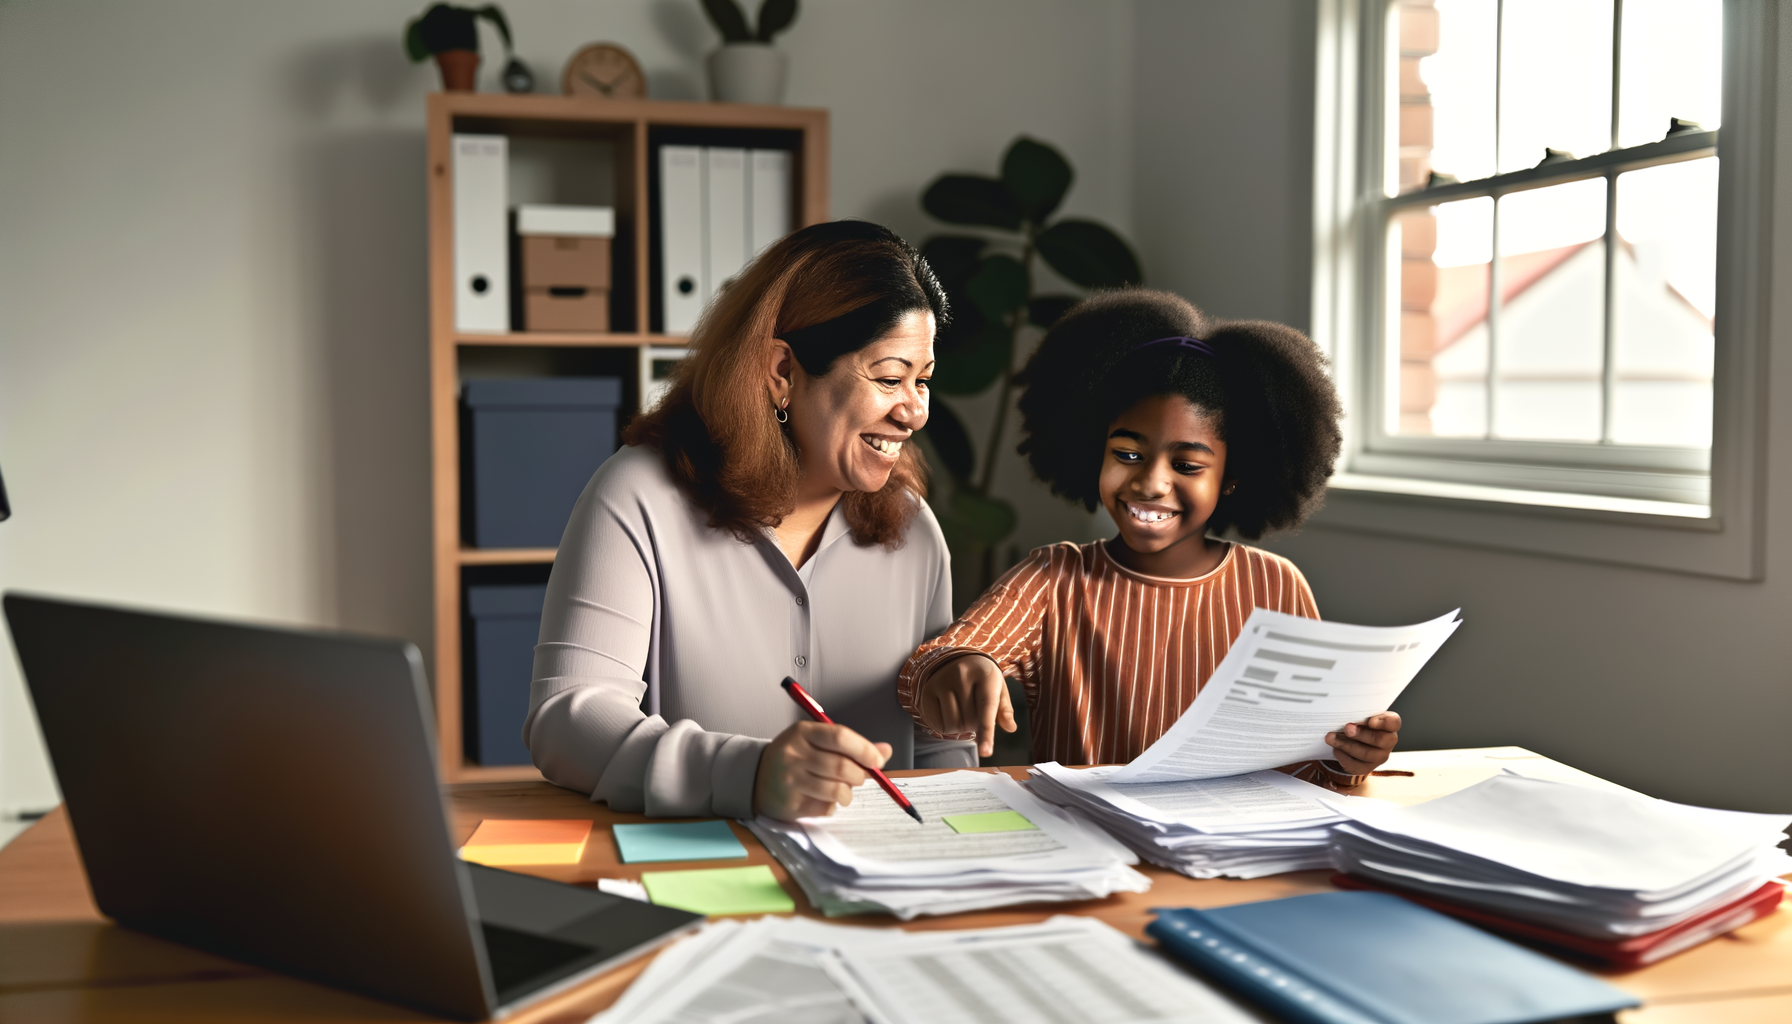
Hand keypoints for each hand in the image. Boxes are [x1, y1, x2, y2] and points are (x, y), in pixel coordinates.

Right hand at [753, 720, 892, 820]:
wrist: (756, 778)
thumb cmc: (795, 758)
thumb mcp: (816, 742)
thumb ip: (850, 746)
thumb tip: (885, 751)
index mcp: (802, 732)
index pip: (840, 737)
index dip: (864, 749)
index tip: (878, 760)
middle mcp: (793, 754)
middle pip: (842, 766)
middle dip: (859, 775)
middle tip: (858, 778)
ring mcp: (789, 780)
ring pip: (836, 790)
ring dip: (847, 794)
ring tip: (842, 791)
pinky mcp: (789, 804)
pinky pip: (825, 809)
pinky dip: (832, 807)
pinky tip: (822, 800)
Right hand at [915, 654, 1016, 757]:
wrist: (959, 660)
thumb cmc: (983, 680)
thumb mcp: (999, 689)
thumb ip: (1005, 710)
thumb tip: (1010, 727)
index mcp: (985, 675)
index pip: (987, 709)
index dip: (987, 733)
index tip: (986, 753)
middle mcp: (961, 675)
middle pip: (970, 722)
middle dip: (975, 724)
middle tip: (974, 708)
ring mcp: (942, 681)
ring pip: (953, 726)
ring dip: (960, 727)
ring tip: (962, 710)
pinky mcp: (928, 690)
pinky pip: (937, 724)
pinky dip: (946, 726)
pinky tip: (949, 711)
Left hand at [1324, 712, 1401, 773]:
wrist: (1355, 739)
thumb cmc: (1361, 724)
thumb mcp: (1363, 716)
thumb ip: (1360, 715)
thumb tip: (1348, 717)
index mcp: (1389, 726)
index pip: (1394, 723)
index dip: (1384, 722)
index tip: (1370, 720)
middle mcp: (1388, 742)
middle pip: (1380, 740)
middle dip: (1361, 734)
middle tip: (1347, 728)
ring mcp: (1379, 757)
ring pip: (1366, 754)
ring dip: (1346, 745)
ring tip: (1331, 737)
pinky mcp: (1367, 768)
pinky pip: (1355, 765)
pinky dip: (1343, 756)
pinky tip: (1335, 749)